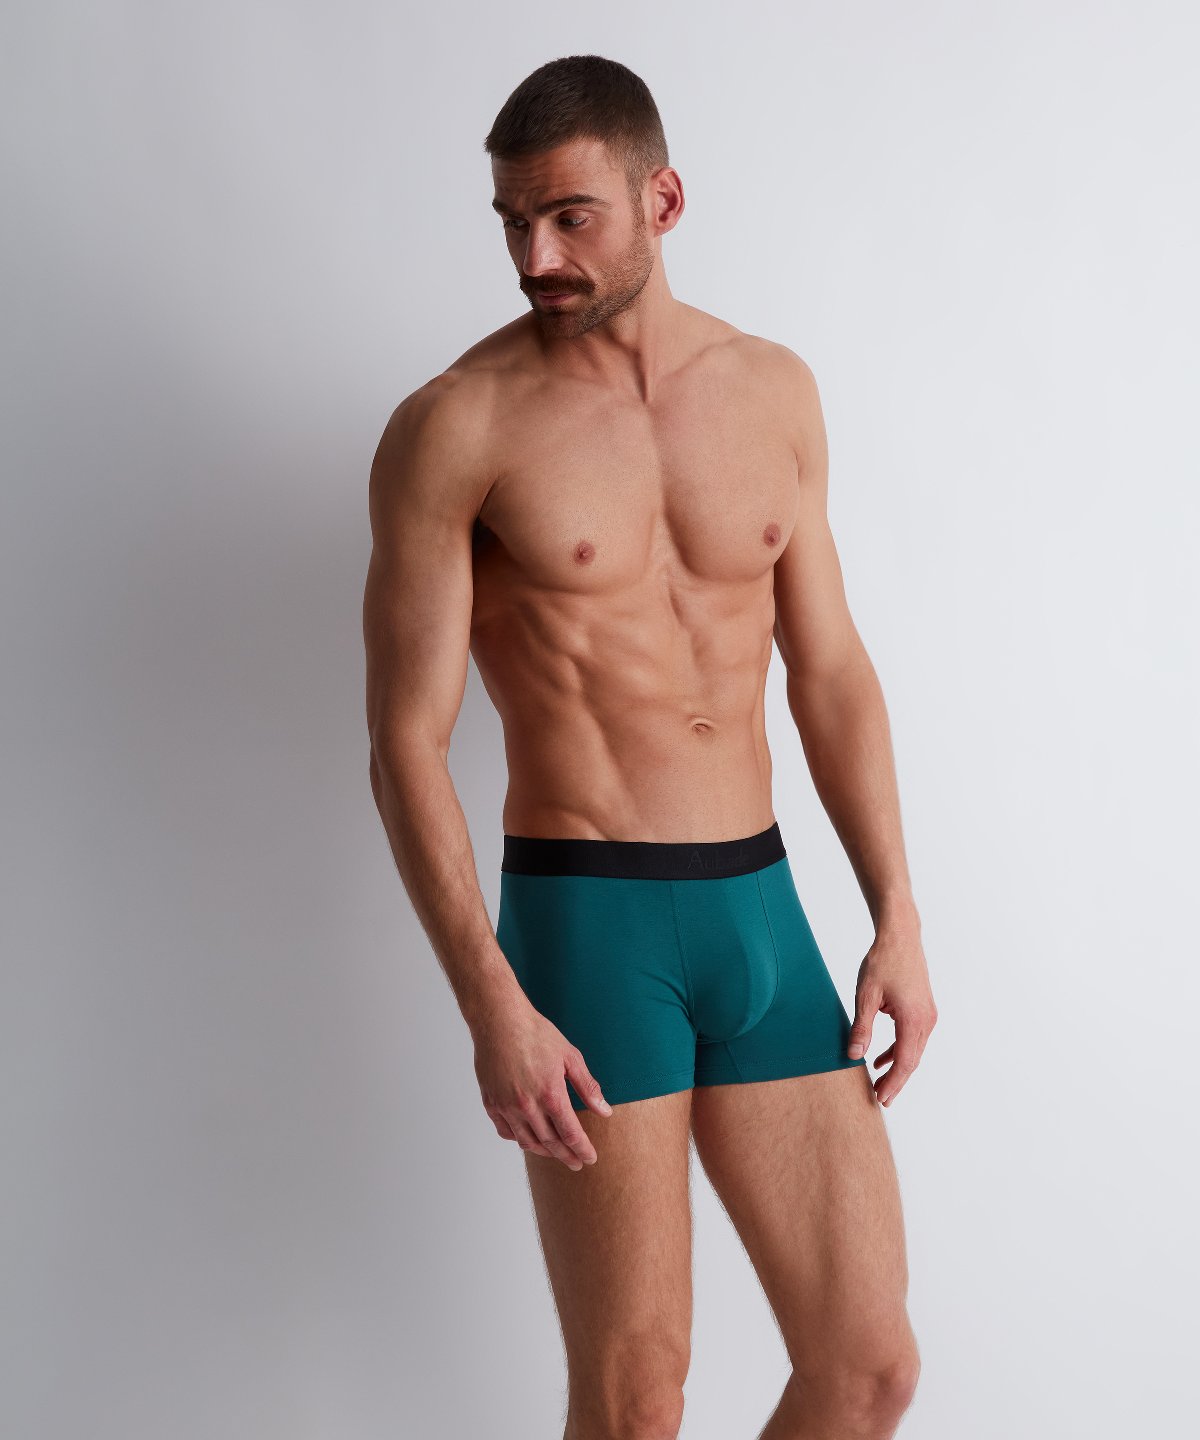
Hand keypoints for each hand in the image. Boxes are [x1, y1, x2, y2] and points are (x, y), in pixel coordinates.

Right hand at [471, 996, 611, 1169]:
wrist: (499, 1020)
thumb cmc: (536, 1034)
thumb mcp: (570, 1056)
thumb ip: (587, 1087)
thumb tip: (604, 1111)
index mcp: (550, 1094)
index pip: (571, 1135)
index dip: (582, 1150)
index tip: (590, 1158)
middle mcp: (527, 1106)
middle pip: (550, 1143)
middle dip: (566, 1156)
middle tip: (576, 1163)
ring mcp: (506, 1106)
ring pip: (527, 1142)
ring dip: (544, 1152)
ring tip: (555, 1153)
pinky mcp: (491, 1102)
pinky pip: (506, 1131)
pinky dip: (519, 1139)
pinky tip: (528, 1137)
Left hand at [847, 920, 936, 1106]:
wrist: (900, 937)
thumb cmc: (883, 961)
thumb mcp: (866, 995)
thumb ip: (861, 1027)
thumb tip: (854, 1055)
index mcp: (914, 1018)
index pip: (905, 1060)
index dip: (894, 1082)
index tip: (882, 1098)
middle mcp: (926, 1019)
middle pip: (912, 1059)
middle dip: (896, 1081)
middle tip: (880, 1099)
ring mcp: (928, 1014)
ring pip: (913, 1050)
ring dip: (897, 1067)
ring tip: (880, 1084)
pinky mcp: (924, 1009)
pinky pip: (913, 1037)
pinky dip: (899, 1050)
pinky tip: (882, 1058)